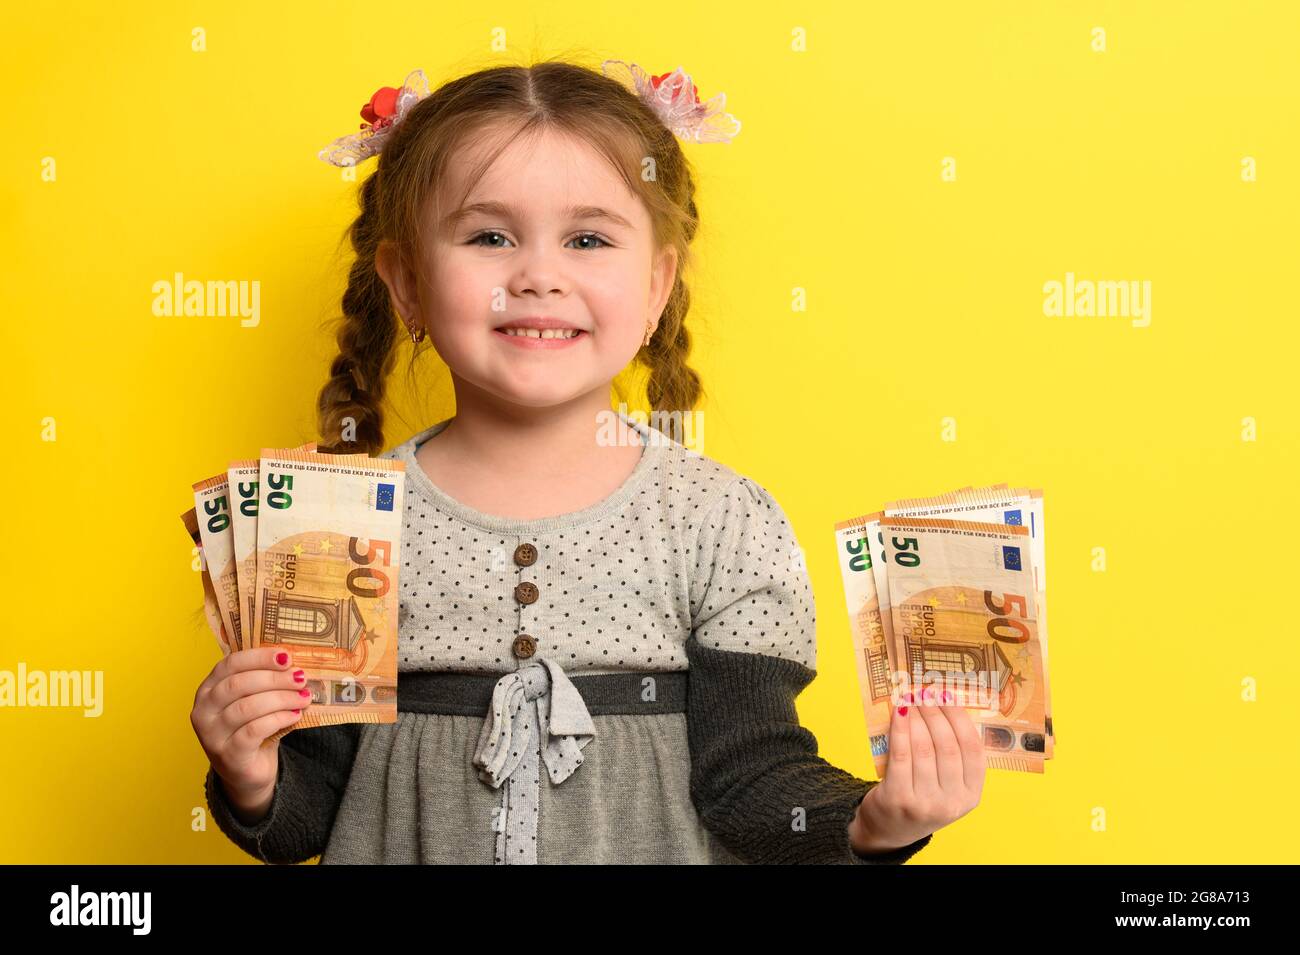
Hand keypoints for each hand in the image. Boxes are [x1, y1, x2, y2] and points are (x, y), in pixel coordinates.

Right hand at [190, 647, 309, 810]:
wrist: (247, 772)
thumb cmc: (251, 729)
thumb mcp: (254, 701)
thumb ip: (265, 682)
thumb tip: (295, 665)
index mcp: (208, 690)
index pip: (230, 664)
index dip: (259, 657)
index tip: (286, 657)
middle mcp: (203, 711)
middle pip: (238, 684)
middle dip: (274, 678)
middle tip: (300, 678)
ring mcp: (212, 735)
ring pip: (247, 707)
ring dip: (281, 699)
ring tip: (303, 697)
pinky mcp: (228, 755)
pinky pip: (254, 730)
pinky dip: (278, 719)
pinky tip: (295, 715)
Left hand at [848, 685, 986, 854]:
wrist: (888, 829)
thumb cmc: (920, 797)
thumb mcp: (945, 785)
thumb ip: (951, 757)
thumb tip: (945, 704)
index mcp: (971, 796)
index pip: (973, 749)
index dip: (960, 718)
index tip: (948, 695)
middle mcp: (952, 802)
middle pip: (948, 746)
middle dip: (936, 713)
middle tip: (925, 692)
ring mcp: (925, 803)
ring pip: (924, 748)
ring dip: (917, 717)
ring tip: (910, 698)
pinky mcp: (899, 798)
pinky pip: (901, 754)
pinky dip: (900, 729)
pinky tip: (897, 712)